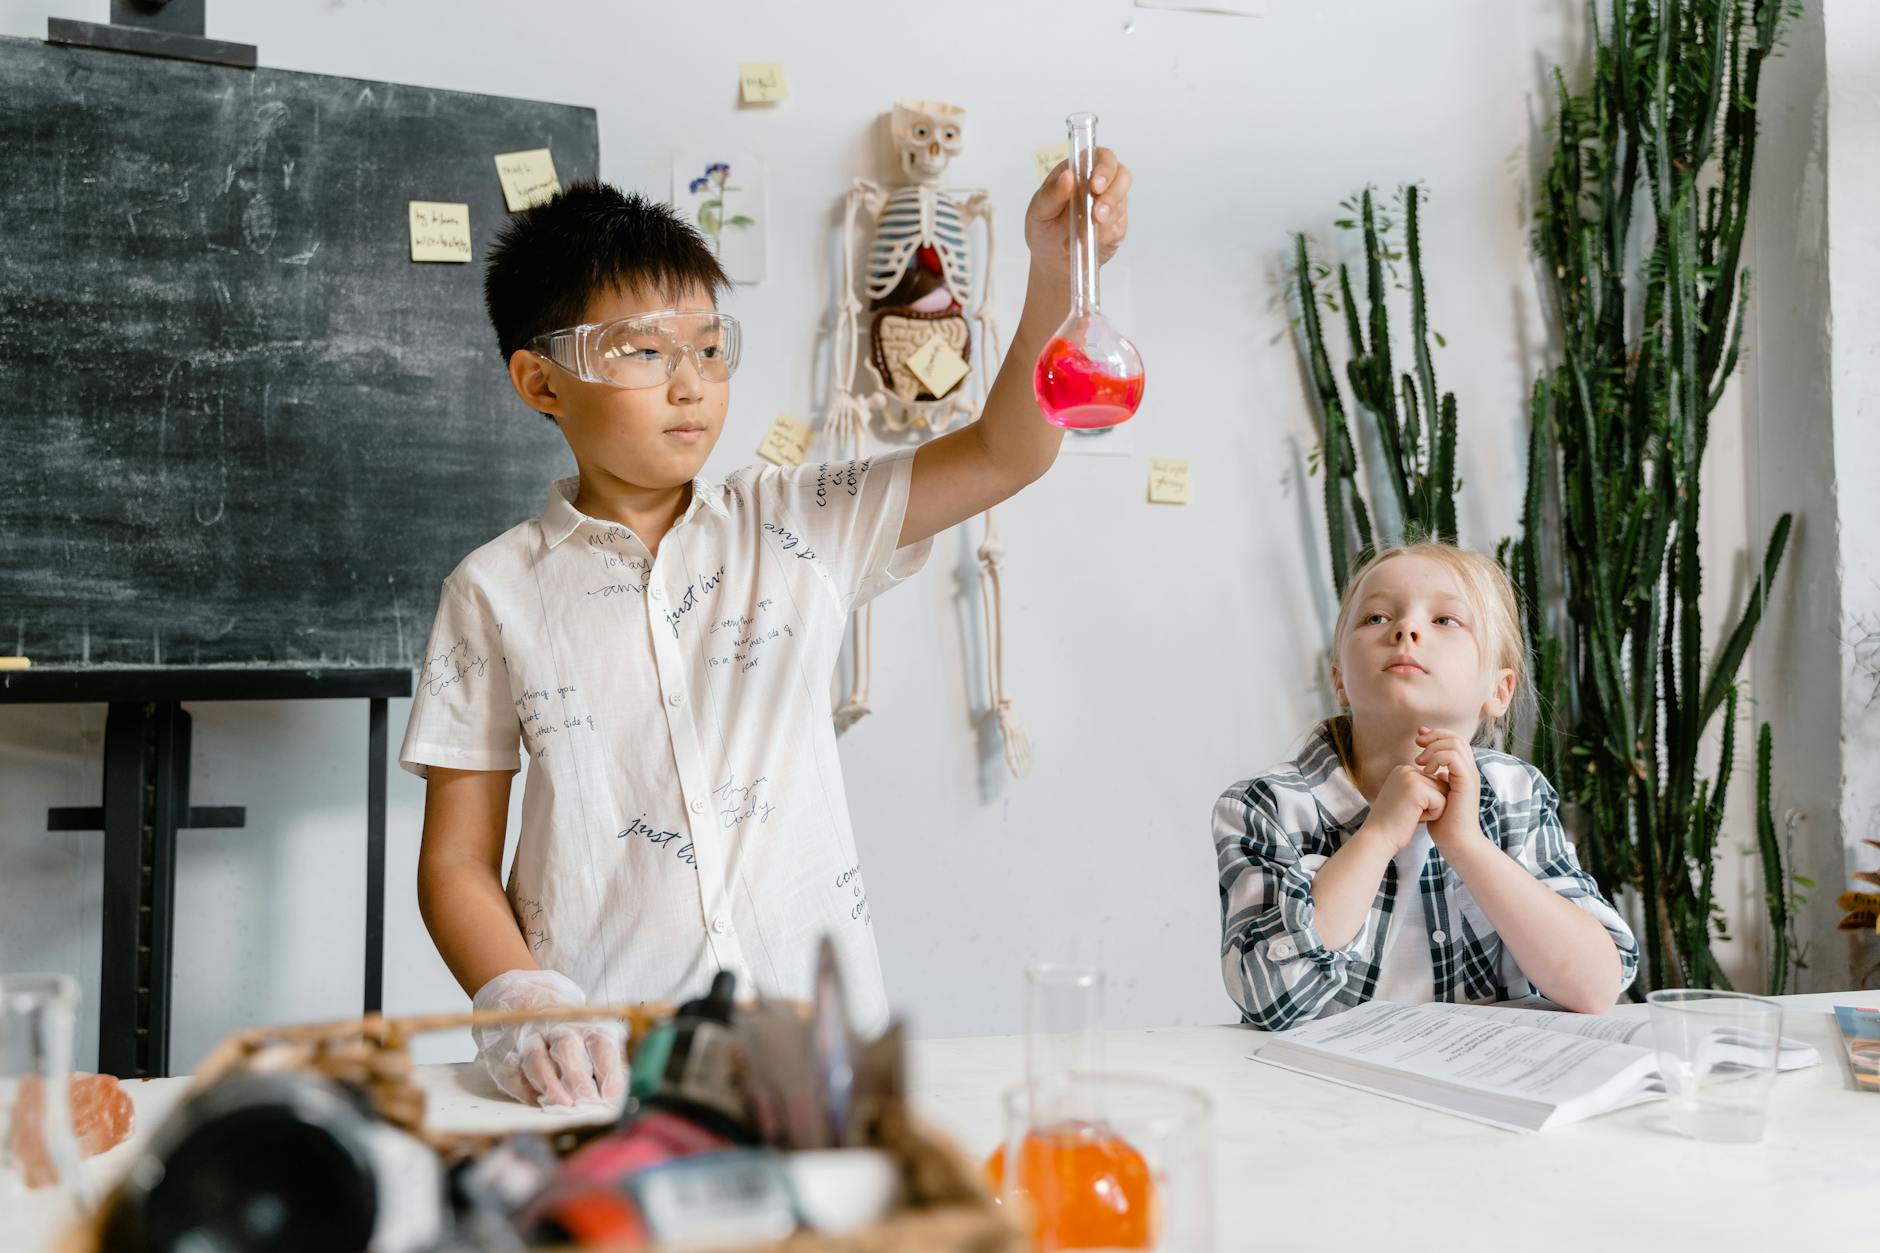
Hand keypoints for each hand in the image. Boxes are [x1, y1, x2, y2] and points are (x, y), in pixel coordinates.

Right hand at [471, 969, 626, 1107]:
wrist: (529, 1005)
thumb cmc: (574, 1039)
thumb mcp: (598, 1044)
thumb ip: (612, 1066)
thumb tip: (627, 1093)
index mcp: (586, 1027)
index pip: (600, 1043)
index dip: (608, 1069)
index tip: (613, 1096)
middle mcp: (558, 1030)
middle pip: (567, 1047)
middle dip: (577, 1077)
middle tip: (587, 1103)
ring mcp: (530, 1040)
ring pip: (536, 1057)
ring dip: (549, 1083)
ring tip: (561, 1105)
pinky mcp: (507, 1055)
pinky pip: (512, 1071)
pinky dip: (522, 1087)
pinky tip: (536, 1102)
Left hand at [1024, 148, 1130, 280]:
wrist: (1051, 260)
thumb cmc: (1043, 228)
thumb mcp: (1039, 210)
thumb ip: (1052, 194)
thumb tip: (1067, 176)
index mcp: (1080, 170)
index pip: (1101, 157)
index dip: (1104, 168)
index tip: (1096, 186)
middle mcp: (1099, 184)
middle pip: (1122, 176)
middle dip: (1112, 196)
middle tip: (1097, 215)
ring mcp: (1111, 204)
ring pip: (1121, 203)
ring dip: (1105, 219)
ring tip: (1084, 233)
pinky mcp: (1116, 225)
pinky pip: (1118, 226)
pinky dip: (1104, 235)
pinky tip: (1088, 240)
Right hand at [1362, 764, 1446, 852]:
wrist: (1377, 838)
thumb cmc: (1394, 824)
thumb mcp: (1407, 799)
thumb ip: (1422, 788)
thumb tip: (1446, 783)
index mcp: (1403, 769)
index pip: (1434, 782)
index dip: (1426, 802)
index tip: (1405, 809)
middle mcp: (1406, 769)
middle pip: (1441, 786)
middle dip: (1431, 805)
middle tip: (1408, 813)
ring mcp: (1411, 777)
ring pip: (1444, 794)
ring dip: (1433, 810)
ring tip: (1411, 815)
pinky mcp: (1419, 789)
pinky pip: (1443, 803)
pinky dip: (1433, 816)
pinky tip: (1414, 818)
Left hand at [1416, 726, 1481, 848]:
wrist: (1455, 842)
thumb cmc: (1442, 822)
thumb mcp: (1433, 793)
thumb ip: (1432, 779)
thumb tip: (1425, 767)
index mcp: (1462, 771)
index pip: (1453, 741)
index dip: (1435, 735)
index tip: (1417, 739)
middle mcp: (1469, 770)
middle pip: (1456, 737)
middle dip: (1434, 736)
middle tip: (1417, 744)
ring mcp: (1470, 776)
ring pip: (1456, 743)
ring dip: (1434, 748)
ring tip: (1420, 762)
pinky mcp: (1467, 783)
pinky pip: (1454, 757)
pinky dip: (1438, 758)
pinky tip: (1427, 771)